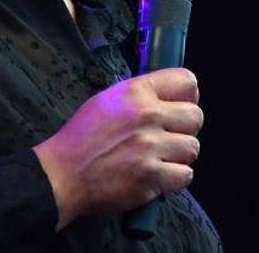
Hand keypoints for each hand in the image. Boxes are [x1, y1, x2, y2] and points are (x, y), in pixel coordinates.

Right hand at [31, 67, 203, 230]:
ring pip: (192, 148)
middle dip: (186, 128)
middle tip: (169, 137)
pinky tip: (158, 175)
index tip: (180, 106)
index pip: (186, 81)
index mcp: (136, 92)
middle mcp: (147, 115)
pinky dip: (174, 178)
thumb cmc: (82, 137)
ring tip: (160, 158)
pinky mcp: (151, 177)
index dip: (188, 95)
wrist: (62, 174)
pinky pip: (185, 175)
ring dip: (179, 155)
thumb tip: (169, 98)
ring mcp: (150, 147)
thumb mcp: (107, 100)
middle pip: (196, 116)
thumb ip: (140, 96)